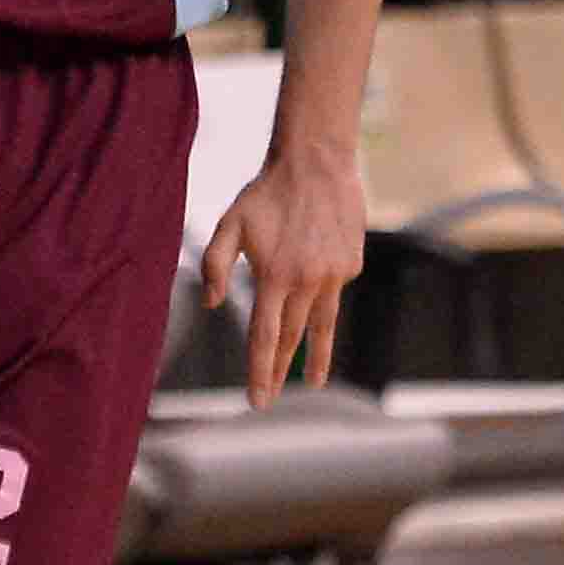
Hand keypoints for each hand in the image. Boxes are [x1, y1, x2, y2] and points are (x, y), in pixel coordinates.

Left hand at [199, 145, 367, 406]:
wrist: (317, 163)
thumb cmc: (266, 193)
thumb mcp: (229, 224)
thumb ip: (213, 265)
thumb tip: (211, 304)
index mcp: (274, 277)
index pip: (265, 338)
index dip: (260, 372)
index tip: (256, 401)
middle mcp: (307, 282)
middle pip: (291, 338)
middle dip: (279, 372)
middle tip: (270, 399)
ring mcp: (334, 275)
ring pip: (322, 325)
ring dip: (315, 357)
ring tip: (313, 383)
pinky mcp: (352, 265)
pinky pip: (333, 290)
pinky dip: (322, 295)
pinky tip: (314, 276)